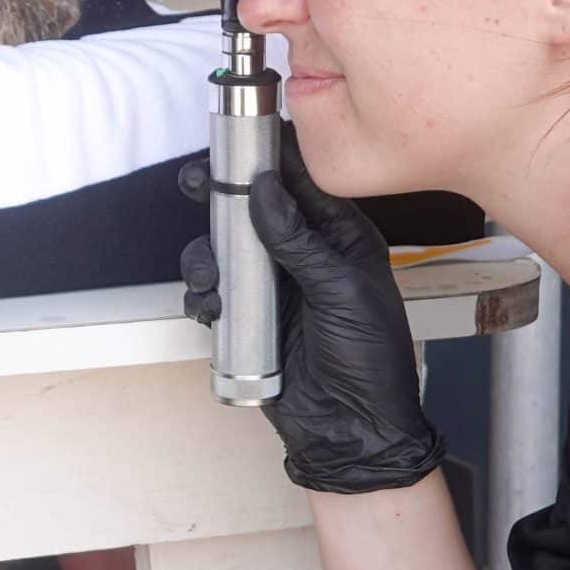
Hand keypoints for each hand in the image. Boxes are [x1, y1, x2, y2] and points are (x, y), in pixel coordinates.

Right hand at [180, 134, 446, 493]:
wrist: (352, 433)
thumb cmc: (370, 365)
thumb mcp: (342, 293)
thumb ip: (299, 240)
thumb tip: (266, 191)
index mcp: (340, 239)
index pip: (301, 182)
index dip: (270, 157)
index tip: (239, 136)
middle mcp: (304, 256)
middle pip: (253, 208)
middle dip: (222, 196)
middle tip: (198, 184)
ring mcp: (275, 287)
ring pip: (225, 250)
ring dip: (209, 256)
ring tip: (214, 275)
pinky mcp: (250, 320)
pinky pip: (215, 294)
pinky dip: (206, 296)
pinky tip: (214, 308)